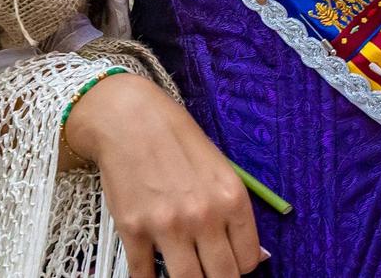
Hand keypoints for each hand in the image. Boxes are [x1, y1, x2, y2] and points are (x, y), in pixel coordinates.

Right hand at [63, 73, 262, 277]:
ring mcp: (167, 226)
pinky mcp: (133, 230)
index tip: (227, 261)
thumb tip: (253, 258)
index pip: (249, 261)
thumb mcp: (220, 169)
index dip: (239, 266)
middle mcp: (204, 215)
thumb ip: (235, 213)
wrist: (128, 118)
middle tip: (206, 269)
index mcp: (232, 198)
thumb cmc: (176, 139)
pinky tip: (152, 272)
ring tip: (184, 270)